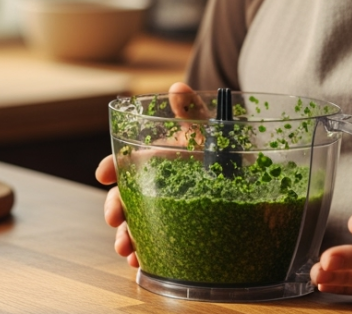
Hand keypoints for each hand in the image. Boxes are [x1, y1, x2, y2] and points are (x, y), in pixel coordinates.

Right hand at [97, 82, 206, 268]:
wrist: (249, 177)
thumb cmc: (222, 149)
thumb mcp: (208, 128)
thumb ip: (192, 111)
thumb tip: (177, 86)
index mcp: (156, 159)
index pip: (126, 163)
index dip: (112, 167)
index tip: (103, 175)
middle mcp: (155, 185)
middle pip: (125, 197)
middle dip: (115, 208)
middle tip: (113, 219)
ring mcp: (164, 210)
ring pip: (136, 224)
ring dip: (125, 237)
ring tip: (126, 250)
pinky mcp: (176, 231)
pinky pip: (154, 244)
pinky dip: (144, 255)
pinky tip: (140, 264)